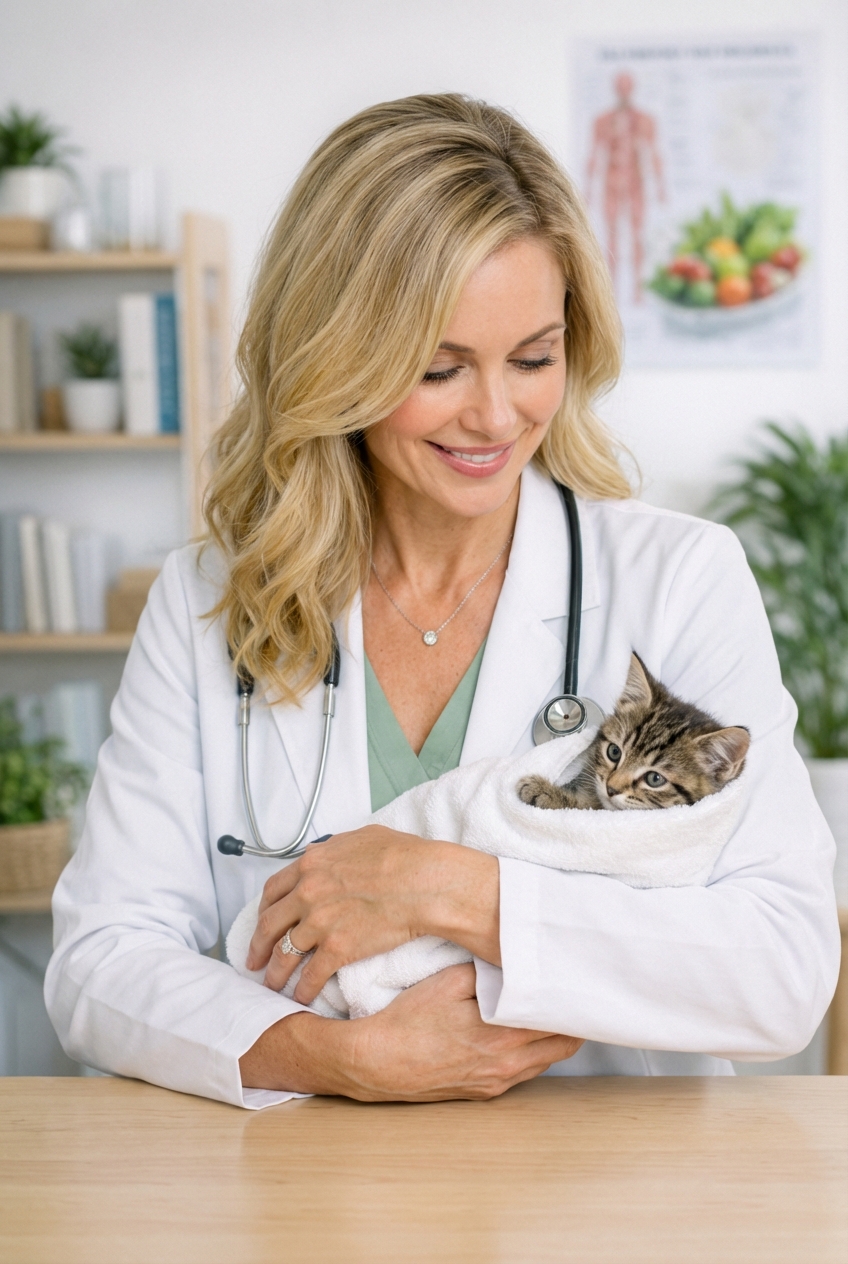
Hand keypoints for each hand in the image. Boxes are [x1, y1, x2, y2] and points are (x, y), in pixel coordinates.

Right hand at [240, 964, 583, 1100]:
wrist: (371, 1064)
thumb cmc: (405, 1021)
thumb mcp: (446, 981)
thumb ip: (486, 970)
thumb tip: (515, 958)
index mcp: (502, 1038)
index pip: (560, 1022)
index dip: (571, 1000)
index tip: (578, 980)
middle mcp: (505, 1067)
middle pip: (562, 1045)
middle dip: (570, 1019)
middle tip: (570, 991)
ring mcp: (494, 1084)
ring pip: (544, 1060)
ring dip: (550, 1037)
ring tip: (547, 1008)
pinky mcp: (480, 1092)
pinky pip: (522, 1072)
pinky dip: (529, 1052)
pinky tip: (517, 1033)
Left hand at [245, 825, 499, 1003]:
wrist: (426, 882)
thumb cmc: (404, 856)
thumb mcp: (361, 838)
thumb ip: (335, 850)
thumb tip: (329, 855)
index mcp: (311, 864)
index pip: (273, 891)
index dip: (265, 910)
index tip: (263, 923)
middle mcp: (308, 892)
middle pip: (269, 925)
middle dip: (257, 946)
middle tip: (253, 961)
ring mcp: (320, 922)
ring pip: (284, 954)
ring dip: (275, 973)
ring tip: (272, 985)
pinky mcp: (338, 949)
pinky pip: (311, 975)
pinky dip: (303, 989)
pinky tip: (301, 997)